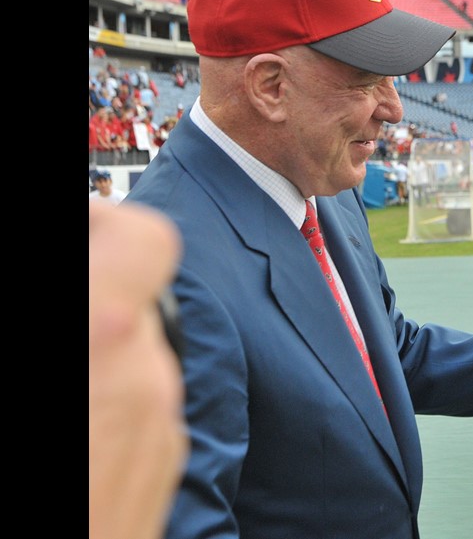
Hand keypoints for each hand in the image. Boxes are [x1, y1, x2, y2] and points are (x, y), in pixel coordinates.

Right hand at [90, 201, 186, 538]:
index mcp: (105, 337)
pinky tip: (76, 430)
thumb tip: (96, 299)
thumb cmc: (69, 490)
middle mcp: (148, 382)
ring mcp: (161, 434)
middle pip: (136, 303)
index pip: (145, 238)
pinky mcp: (159, 473)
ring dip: (94, 351)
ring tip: (70, 371)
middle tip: (72, 310)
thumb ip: (88, 309)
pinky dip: (102, 401)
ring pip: (135, 359)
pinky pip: (137, 412)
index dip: (103, 224)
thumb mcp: (75, 353)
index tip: (77, 231)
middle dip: (91, 298)